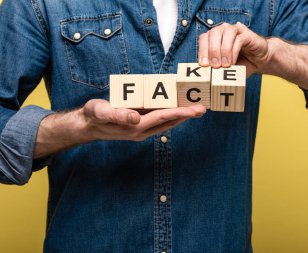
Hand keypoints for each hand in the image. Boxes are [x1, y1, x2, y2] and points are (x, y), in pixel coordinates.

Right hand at [81, 99, 205, 141]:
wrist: (87, 125)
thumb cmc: (93, 116)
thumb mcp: (101, 112)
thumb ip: (117, 114)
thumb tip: (135, 117)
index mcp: (135, 127)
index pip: (163, 117)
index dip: (181, 112)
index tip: (196, 110)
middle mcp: (142, 130)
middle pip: (170, 122)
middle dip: (187, 115)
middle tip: (204, 108)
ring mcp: (142, 130)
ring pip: (167, 122)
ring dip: (182, 116)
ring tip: (195, 108)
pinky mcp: (140, 126)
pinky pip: (160, 120)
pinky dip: (171, 114)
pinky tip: (177, 108)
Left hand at [198, 22, 272, 75]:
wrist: (259, 60)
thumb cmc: (240, 63)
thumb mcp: (225, 68)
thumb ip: (216, 68)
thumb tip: (206, 73)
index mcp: (215, 37)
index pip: (204, 38)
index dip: (202, 51)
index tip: (204, 65)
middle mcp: (224, 30)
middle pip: (213, 33)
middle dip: (212, 51)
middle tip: (215, 66)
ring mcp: (235, 30)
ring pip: (225, 33)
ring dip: (223, 50)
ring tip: (225, 65)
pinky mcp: (247, 34)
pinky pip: (238, 39)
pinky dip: (233, 51)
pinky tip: (232, 62)